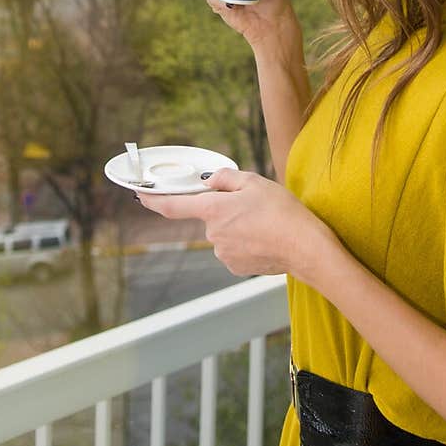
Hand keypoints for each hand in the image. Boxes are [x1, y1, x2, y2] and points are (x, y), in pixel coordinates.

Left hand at [137, 166, 333, 277]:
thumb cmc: (282, 212)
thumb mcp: (254, 182)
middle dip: (226, 210)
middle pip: (211, 217)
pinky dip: (246, 242)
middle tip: (253, 206)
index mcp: (214, 210)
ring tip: (264, 224)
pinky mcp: (235, 267)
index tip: (141, 196)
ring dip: (238, 227)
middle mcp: (213, 234)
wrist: (304, 247)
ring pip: (224, 233)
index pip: (174, 206)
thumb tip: (209, 181)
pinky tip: (264, 239)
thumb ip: (225, 178)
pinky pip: (234, 249)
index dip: (154, 201)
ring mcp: (223, 253)